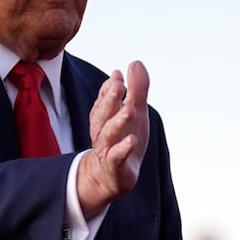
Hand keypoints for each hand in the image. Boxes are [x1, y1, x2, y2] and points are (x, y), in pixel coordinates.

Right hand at [77, 60, 150, 217]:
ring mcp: (107, 148)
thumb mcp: (134, 112)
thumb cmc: (124, 139)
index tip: (118, 76)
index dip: (110, 89)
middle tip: (118, 84)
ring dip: (118, 121)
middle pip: (104, 113)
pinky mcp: (115, 166)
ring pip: (109, 133)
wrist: (112, 177)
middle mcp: (102, 130)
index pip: (105, 99)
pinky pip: (117, 156)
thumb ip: (136, 89)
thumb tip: (135, 62)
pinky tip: (132, 140)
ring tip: (130, 110)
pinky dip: (124, 148)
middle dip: (110, 98)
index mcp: (105, 116)